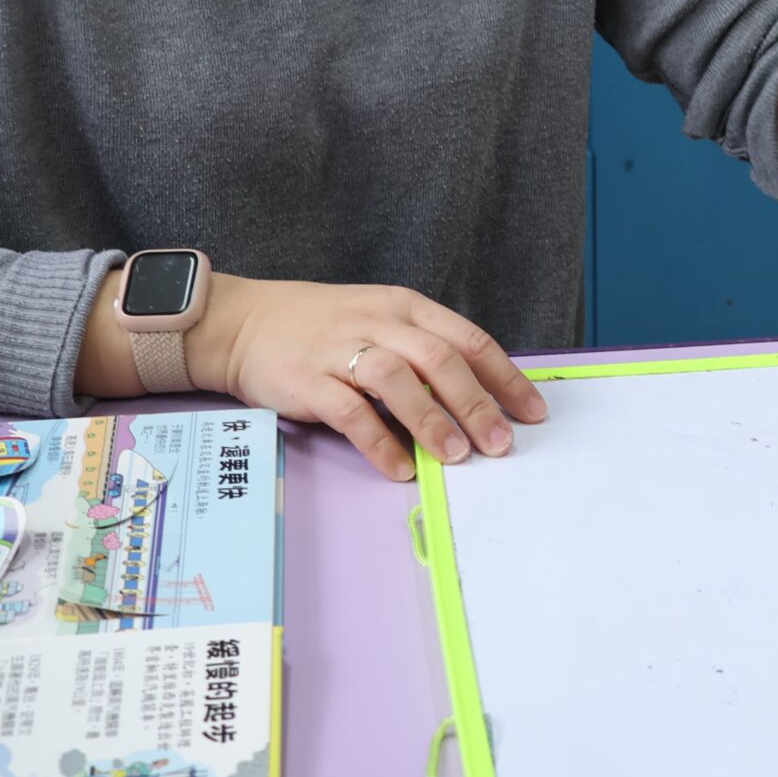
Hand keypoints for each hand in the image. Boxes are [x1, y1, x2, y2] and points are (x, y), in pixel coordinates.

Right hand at [190, 274, 548, 482]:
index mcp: (406, 308)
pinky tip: (399, 469)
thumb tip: (477, 400)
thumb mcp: (381, 322)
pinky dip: (378, 441)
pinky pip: (350, 411)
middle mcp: (380, 323)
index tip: (532, 412)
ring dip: (432, 420)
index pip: (469, 340)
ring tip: (457, 456)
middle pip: (441, 359)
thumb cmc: (323, 327)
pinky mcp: (308, 380)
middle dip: (477, 403)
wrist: (244, 321)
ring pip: (398, 380)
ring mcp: (342, 349)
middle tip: (501, 443)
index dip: (505, 378)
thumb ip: (423, 353)